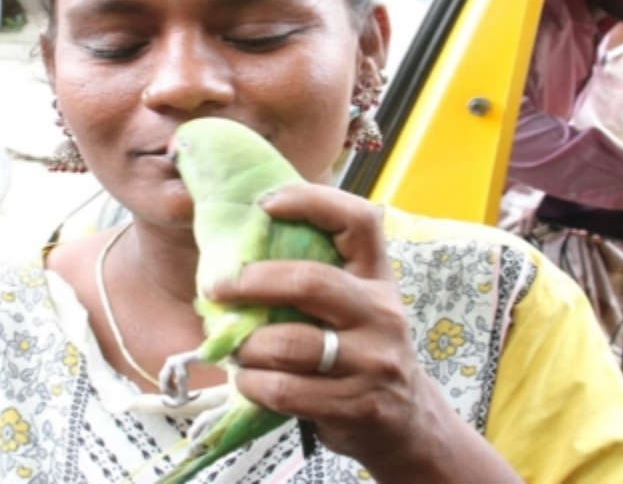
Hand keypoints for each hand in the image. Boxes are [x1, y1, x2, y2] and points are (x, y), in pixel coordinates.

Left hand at [209, 183, 510, 479]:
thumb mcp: (353, 304)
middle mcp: (381, 313)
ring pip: (288, 344)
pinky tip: (247, 380)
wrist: (406, 421)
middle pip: (310, 282)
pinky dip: (252, 384)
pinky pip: (284, 390)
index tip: (264, 204)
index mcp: (377, 277)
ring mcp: (373, 361)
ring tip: (233, 347)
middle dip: (251, 282)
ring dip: (246, 346)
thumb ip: (313, 274)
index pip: (360, 220)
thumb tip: (235, 243)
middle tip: (216, 288)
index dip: (311, 201)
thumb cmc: (360, 348)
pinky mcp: (356, 405)